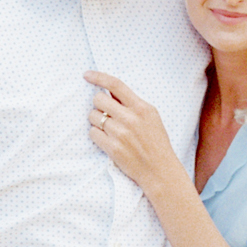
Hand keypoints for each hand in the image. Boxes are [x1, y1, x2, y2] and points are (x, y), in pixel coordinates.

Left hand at [84, 69, 175, 193]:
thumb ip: (132, 104)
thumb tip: (109, 91)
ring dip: (96, 121)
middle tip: (105, 113)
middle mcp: (131, 118)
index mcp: (142, 107)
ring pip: (93, 116)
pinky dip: (96, 135)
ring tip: (109, 130)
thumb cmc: (155, 143)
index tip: (86, 75)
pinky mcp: (113, 148)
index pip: (115, 84)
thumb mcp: (151, 117)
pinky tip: (107, 140)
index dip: (98, 77)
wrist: (159, 170)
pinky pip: (92, 133)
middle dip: (98, 105)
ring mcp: (121, 134)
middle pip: (99, 99)